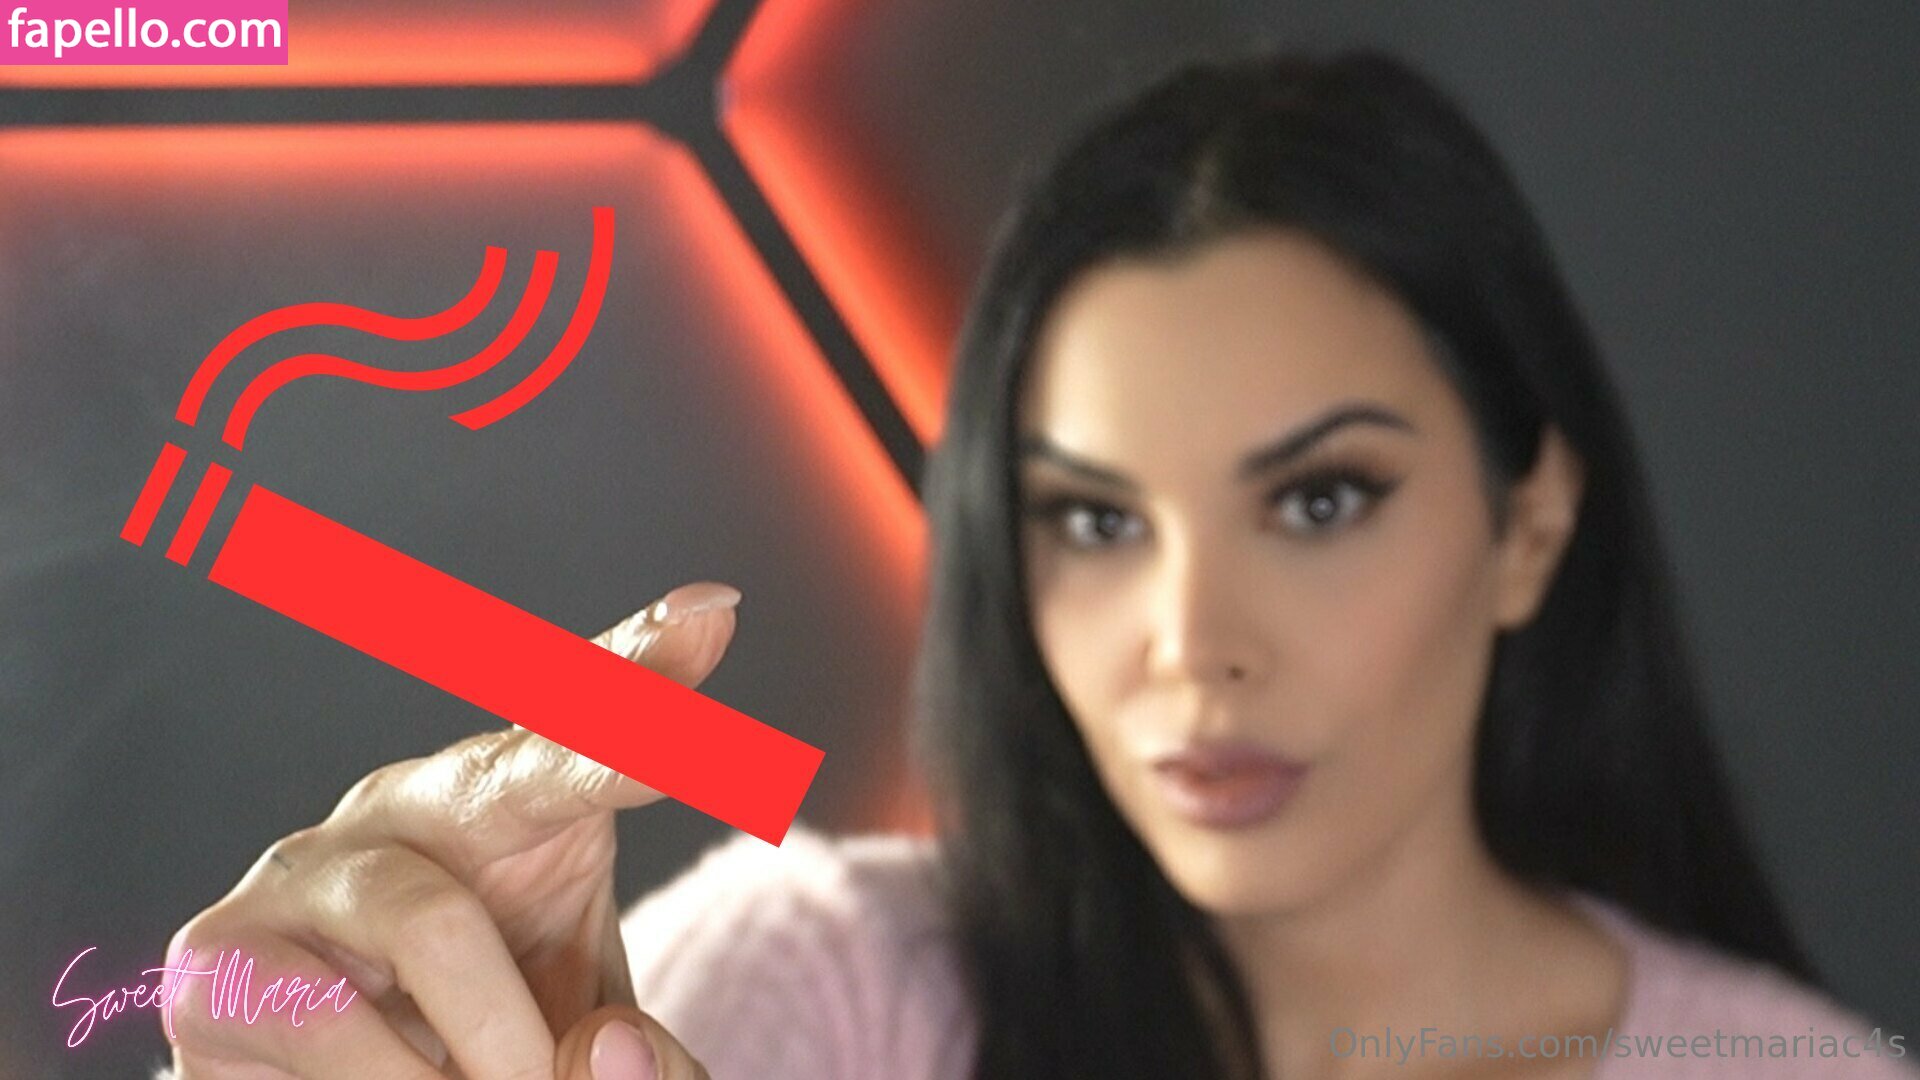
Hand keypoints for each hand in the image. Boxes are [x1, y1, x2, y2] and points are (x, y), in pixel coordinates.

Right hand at [163, 581, 741, 1079]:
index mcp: (508, 808)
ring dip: (502, 1047)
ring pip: (438, 927)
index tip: (716, 612)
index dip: (643, 672)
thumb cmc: (470, 1037)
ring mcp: (309, 866)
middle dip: (607, 761)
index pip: (582, 730)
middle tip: (673, 792)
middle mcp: (410, 808)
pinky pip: (328, 1017)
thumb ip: (624, 1048)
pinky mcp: (221, 950)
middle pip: (514, 769)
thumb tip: (603, 1053)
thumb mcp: (570, 1028)